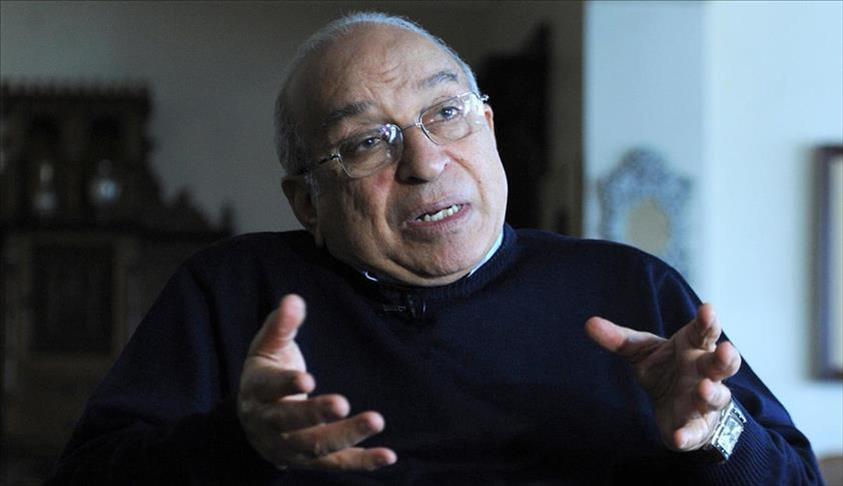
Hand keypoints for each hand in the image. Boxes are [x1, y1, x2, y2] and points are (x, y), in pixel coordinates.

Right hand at [237, 294, 396, 469]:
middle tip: (342, 403)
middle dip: (316, 414)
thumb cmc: (265, 376)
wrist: (251, 424)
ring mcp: (290, 446)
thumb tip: (294, 300)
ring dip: (346, 435)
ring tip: (376, 420)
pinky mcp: (311, 461)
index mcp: (258, 392)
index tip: (307, 379)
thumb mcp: (266, 349)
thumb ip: (281, 325)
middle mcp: (270, 424)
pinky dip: (363, 461)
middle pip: (292, 423)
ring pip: (316, 446)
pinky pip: (338, 464)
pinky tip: (388, 455)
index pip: (270, 389)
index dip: (286, 385)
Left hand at [585, 303, 741, 451]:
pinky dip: (688, 435)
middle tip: (724, 350)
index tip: (707, 310)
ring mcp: (705, 400)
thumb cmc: (665, 368)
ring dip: (712, 393)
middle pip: (722, 363)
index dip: (708, 320)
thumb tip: (589, 324)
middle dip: (726, 358)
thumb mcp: (640, 351)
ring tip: (703, 388)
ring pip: (718, 396)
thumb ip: (618, 339)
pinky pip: (695, 432)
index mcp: (694, 347)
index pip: (704, 331)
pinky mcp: (697, 426)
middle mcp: (705, 372)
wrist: (674, 406)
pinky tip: (678, 438)